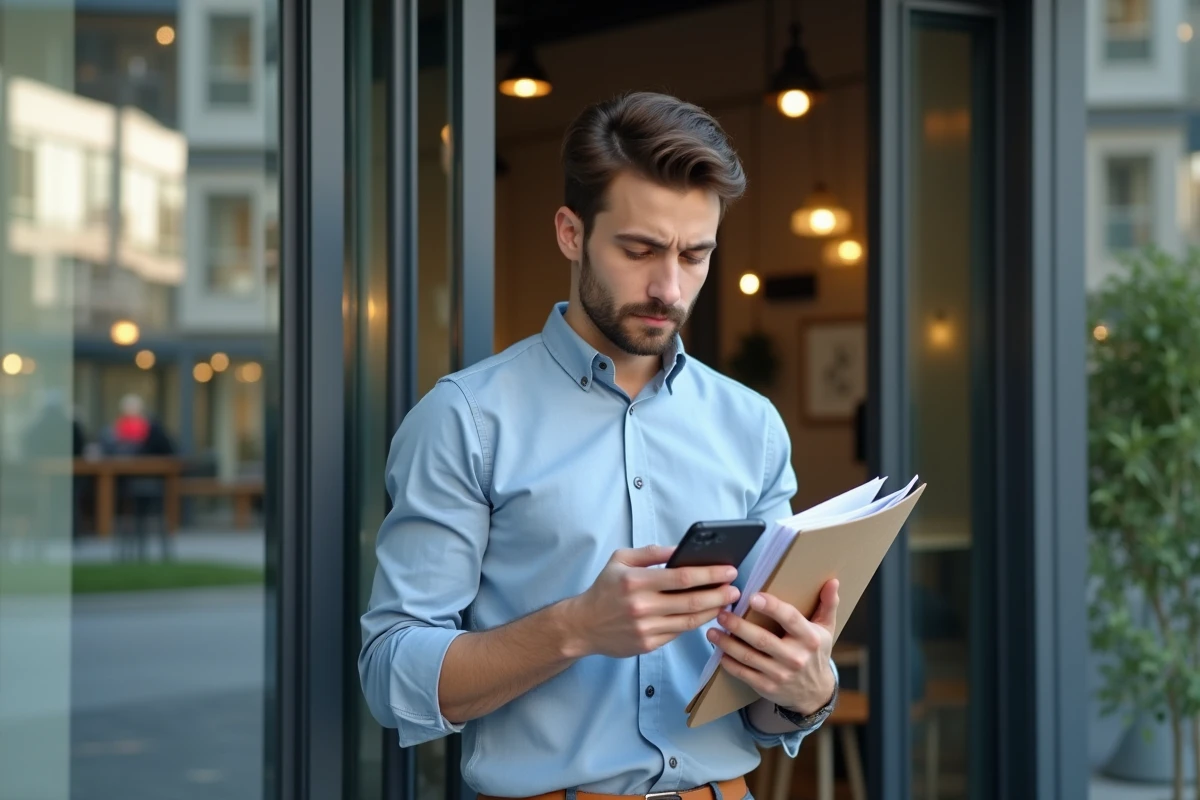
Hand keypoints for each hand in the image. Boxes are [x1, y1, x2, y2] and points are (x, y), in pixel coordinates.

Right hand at [563, 545, 741, 658]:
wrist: (583, 625)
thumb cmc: (604, 588)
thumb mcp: (621, 560)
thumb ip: (651, 552)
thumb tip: (681, 549)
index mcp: (636, 581)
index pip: (682, 577)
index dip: (710, 574)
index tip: (729, 570)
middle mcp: (642, 606)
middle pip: (692, 601)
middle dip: (719, 594)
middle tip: (736, 588)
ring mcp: (646, 628)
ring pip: (690, 620)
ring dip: (713, 610)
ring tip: (727, 601)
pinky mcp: (648, 645)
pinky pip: (679, 632)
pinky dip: (695, 623)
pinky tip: (706, 614)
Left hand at [706, 578, 838, 713]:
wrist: (815, 693)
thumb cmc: (816, 653)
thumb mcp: (826, 629)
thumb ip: (827, 604)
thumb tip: (832, 581)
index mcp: (809, 638)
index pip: (789, 619)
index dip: (771, 607)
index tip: (752, 597)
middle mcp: (795, 657)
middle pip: (762, 639)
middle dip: (738, 626)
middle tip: (721, 613)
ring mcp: (780, 674)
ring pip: (748, 657)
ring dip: (727, 643)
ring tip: (712, 631)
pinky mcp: (767, 687)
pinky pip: (744, 674)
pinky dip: (729, 663)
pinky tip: (719, 651)